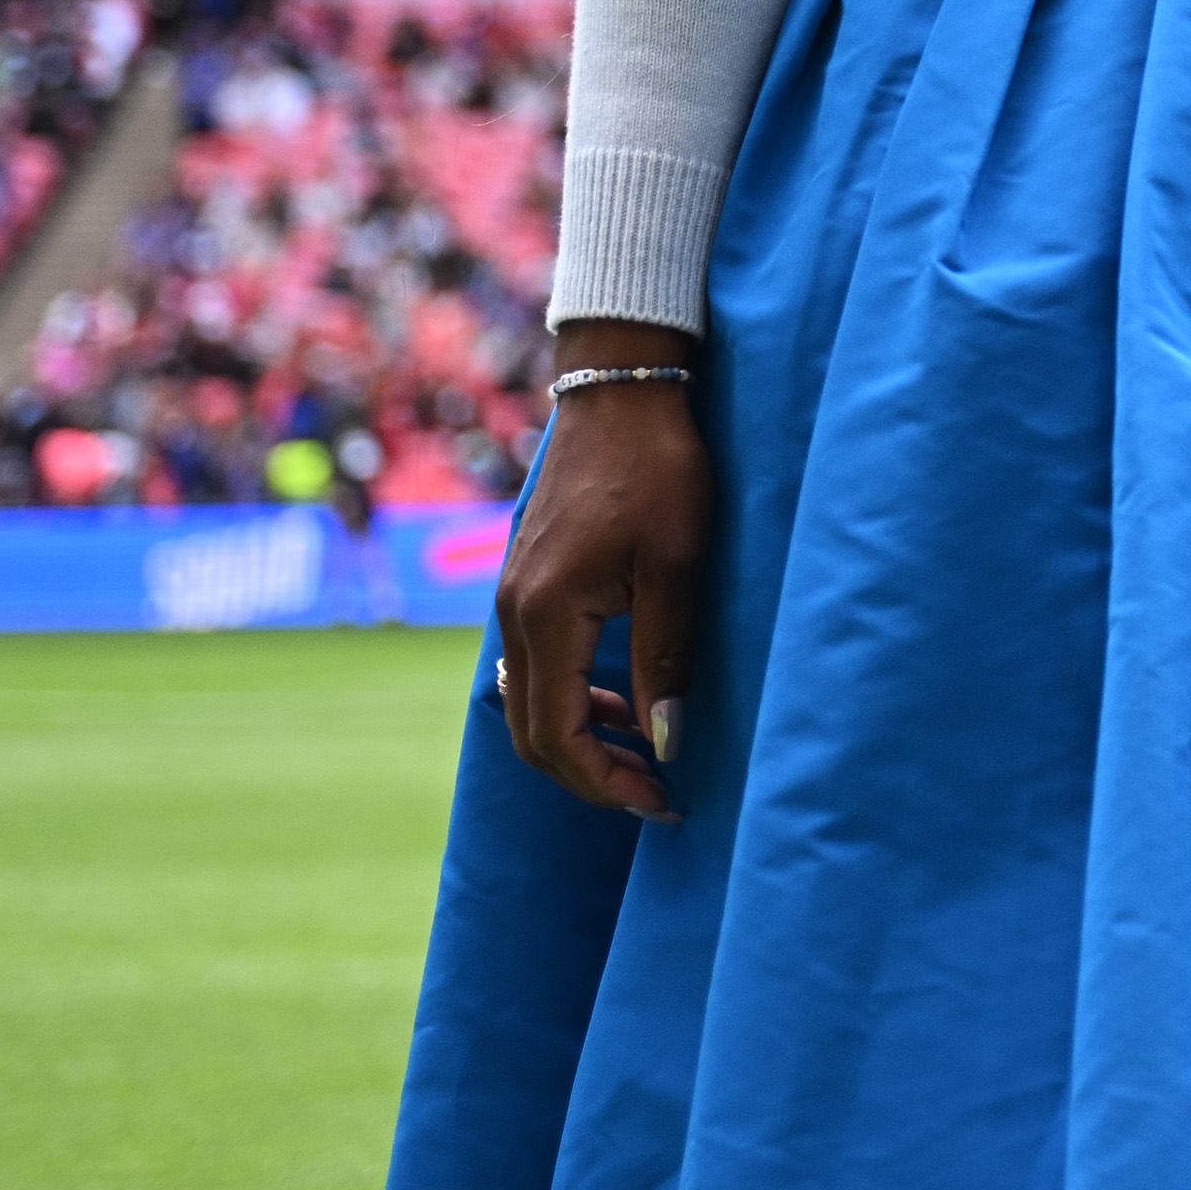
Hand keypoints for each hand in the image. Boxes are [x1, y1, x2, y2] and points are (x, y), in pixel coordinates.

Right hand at [491, 325, 704, 821]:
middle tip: (657, 794)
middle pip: (532, 733)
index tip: (664, 800)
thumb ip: (667, 657)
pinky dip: (573, 697)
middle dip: (591, 775)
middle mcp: (514, 614)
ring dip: (582, 738)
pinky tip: (624, 696)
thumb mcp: (678, 566)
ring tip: (647, 752)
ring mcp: (512, 597)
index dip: (607, 782)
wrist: (622, 389)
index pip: (559, 734)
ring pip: (529, 702)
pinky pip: (535, 666)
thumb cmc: (659, 470)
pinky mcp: (526, 582)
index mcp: (547, 614)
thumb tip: (666, 743)